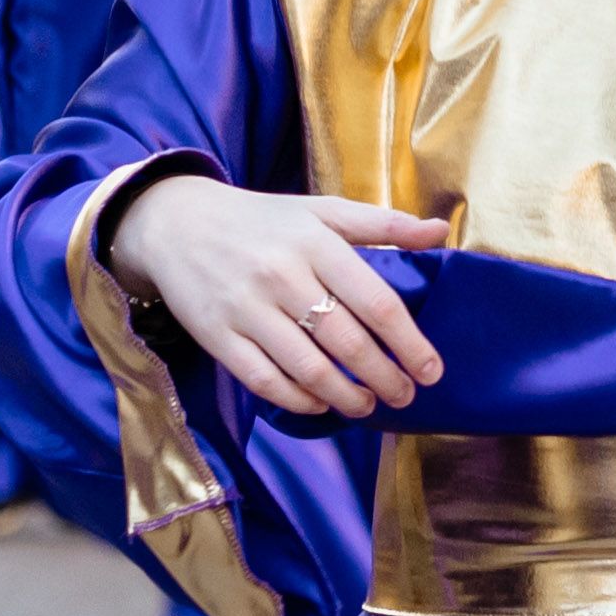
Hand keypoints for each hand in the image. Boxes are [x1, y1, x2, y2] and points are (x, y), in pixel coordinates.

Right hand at [104, 177, 453, 415]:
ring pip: (309, 370)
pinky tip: (320, 404)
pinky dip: (299, 401)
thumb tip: (440, 231)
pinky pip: (266, 381)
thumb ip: (382, 224)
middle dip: (385, 378)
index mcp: (315, 241)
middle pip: (347, 342)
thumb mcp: (321, 211)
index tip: (431, 370)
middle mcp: (282, 274)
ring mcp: (246, 308)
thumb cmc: (262, 221)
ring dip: (347, 397)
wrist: (175, 224)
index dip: (409, 343)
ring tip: (368, 405)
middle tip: (405, 395)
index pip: (376, 302)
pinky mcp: (217, 335)